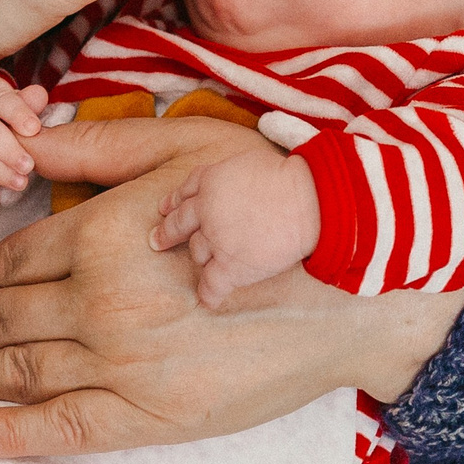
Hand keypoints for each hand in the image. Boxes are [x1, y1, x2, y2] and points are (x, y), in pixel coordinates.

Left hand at [0, 117, 463, 457]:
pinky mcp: (151, 413)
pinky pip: (60, 427)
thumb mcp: (184, 147)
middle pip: (2, 317)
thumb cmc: (268, 199)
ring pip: (17, 369)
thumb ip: (102, 146)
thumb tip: (33, 140)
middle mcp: (99, 299)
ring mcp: (122, 361)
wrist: (345, 278)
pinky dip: (1, 432)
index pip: (13, 260)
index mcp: (101, 232)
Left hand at [152, 147, 320, 306]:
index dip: (173, 203)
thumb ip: (225, 175)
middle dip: (166, 233)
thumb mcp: (245, 162)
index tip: (165, 210)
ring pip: (197, 253)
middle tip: (156, 241)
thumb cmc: (286, 179)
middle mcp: (207, 211)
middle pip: (179, 224)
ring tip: (211, 263)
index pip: (185, 193)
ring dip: (203, 258)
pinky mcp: (231, 267)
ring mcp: (217, 240)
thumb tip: (224, 183)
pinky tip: (208, 301)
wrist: (308, 201)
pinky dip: (209, 294)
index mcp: (211, 181)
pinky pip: (212, 286)